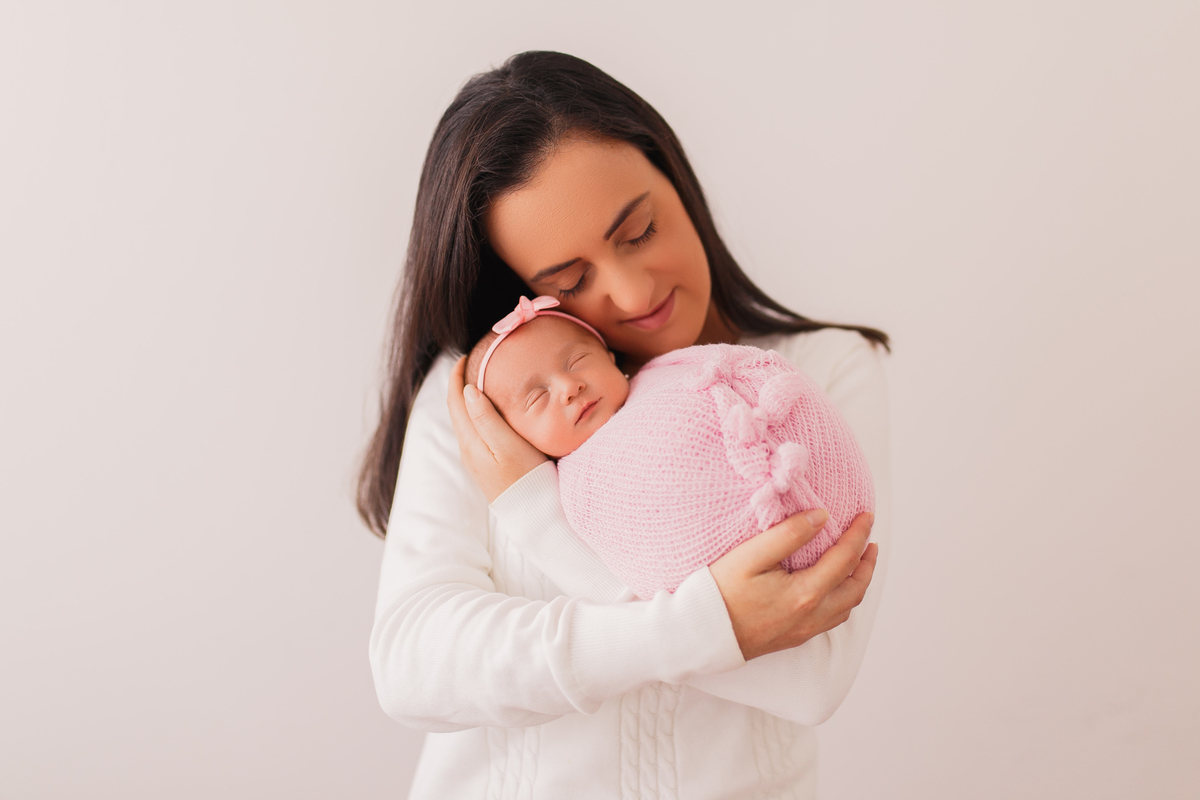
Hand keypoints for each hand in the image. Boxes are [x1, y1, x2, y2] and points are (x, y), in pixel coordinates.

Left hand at [447, 355, 548, 501]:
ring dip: (468, 400)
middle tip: (473, 363)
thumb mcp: (507, 445)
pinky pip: (475, 433)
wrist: (533, 515)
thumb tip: (468, 391)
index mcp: (471, 441)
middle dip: (460, 385)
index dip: (457, 377)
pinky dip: (477, 415)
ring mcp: (477, 460)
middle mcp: (469, 450)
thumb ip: (486, 418)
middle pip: (457, 410)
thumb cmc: (526, 478)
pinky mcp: (487, 467)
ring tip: (481, 382)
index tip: (466, 357)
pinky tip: (490, 413)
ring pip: (465, 422)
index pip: (456, 402)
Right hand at [709, 510, 877, 660]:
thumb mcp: (750, 556)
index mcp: (804, 594)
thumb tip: (821, 517)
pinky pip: (832, 619)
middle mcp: (810, 616)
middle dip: (867, 562)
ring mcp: (803, 630)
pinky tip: (833, 589)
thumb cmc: (719, 593)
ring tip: (857, 562)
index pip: (844, 559)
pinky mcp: (793, 638)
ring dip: (858, 582)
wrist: (699, 635)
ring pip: (846, 607)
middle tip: (869, 539)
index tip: (866, 515)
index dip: (858, 534)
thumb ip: (788, 535)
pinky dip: (843, 599)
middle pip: (854, 588)